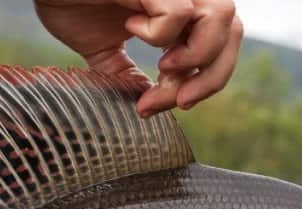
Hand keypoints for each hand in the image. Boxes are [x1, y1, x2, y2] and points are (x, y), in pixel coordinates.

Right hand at [33, 0, 243, 116]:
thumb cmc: (69, 2)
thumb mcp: (103, 50)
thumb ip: (126, 74)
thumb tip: (144, 103)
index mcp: (178, 9)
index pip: (221, 46)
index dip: (205, 82)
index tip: (168, 105)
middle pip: (233, 34)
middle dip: (209, 78)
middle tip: (175, 101)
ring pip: (223, 18)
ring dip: (195, 56)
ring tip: (163, 66)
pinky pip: (180, 12)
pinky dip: (160, 33)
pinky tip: (131, 27)